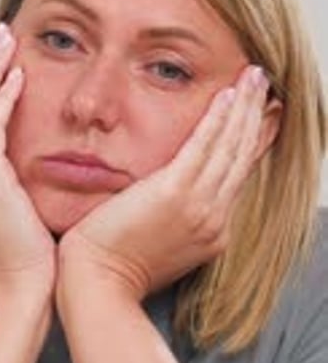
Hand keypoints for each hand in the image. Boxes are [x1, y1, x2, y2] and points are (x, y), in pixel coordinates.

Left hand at [58, 66, 270, 300]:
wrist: (98, 285)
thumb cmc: (113, 267)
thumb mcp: (157, 243)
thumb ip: (171, 218)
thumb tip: (167, 198)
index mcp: (211, 230)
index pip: (237, 175)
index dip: (252, 141)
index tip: (263, 116)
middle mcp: (213, 217)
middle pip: (242, 156)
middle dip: (256, 115)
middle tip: (264, 84)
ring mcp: (199, 206)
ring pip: (231, 146)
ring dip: (244, 107)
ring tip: (253, 77)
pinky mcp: (176, 192)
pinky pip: (205, 145)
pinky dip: (219, 118)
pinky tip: (229, 94)